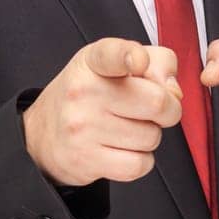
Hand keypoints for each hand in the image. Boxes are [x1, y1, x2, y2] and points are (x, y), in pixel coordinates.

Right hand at [23, 38, 182, 185]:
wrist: (43, 134)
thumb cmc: (90, 94)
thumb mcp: (117, 64)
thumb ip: (157, 63)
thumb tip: (174, 93)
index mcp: (94, 61)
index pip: (112, 54)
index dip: (130, 56)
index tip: (137, 61)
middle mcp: (84, 91)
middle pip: (157, 102)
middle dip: (167, 110)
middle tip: (150, 110)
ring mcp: (83, 127)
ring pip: (151, 137)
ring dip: (149, 136)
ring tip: (126, 128)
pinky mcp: (86, 159)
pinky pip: (139, 164)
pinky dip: (140, 160)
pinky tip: (122, 149)